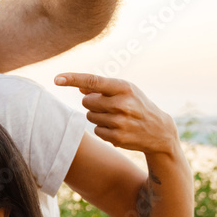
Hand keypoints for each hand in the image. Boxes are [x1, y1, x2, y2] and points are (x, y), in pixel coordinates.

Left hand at [56, 72, 179, 155]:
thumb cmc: (137, 105)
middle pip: (86, 102)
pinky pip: (96, 130)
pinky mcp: (117, 137)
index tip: (57, 78)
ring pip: (89, 116)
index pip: (93, 81)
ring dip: (97, 116)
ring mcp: (120, 122)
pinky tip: (117, 128)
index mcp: (124, 88)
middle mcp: (122, 104)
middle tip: (108, 105)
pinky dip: (102, 128)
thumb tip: (79, 87)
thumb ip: (102, 88)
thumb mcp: (125, 91)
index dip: (73, 79)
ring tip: (116, 117)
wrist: (159, 130)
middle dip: (92, 103)